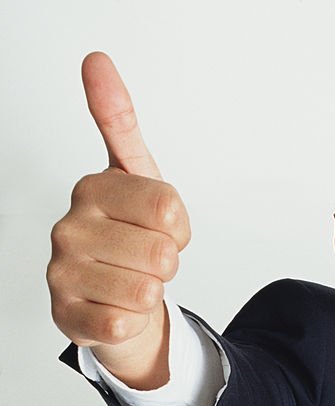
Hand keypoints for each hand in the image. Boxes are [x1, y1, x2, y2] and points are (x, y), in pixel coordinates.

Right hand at [47, 52, 190, 386]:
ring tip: (131, 283)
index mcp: (93, 188)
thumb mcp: (138, 178)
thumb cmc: (130, 235)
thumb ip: (120, 122)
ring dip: (151, 295)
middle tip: (145, 261)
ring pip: (145, 292)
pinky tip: (117, 309)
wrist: (112, 297)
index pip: (169, 210)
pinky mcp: (66, 316)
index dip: (180, 229)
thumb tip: (95, 59)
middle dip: (167, 265)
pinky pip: (123, 325)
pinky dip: (133, 323)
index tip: (160, 228)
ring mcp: (63, 273)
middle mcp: (69, 226)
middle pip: (162, 255)